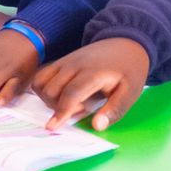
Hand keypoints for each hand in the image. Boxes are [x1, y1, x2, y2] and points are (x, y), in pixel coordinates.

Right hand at [31, 37, 149, 131]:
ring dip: (49, 98)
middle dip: (59, 107)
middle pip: (52, 90)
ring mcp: (64, 61)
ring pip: (41, 83)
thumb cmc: (128, 71)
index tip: (53, 127)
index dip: (61, 111)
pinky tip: (61, 93)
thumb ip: (114, 110)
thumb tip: (97, 126)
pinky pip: (40, 76)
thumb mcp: (130, 93)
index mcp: (93, 73)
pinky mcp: (59, 61)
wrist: (123, 44)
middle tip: (83, 107)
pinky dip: (43, 89)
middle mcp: (74, 65)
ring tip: (71, 101)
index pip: (71, 94)